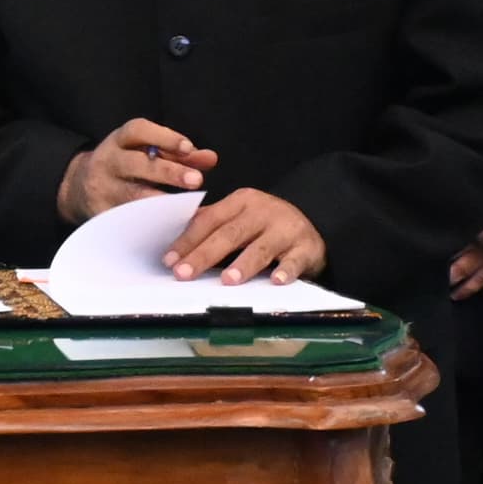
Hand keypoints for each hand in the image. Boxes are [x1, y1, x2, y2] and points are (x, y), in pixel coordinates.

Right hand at [60, 117, 214, 224]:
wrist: (77, 187)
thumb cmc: (125, 165)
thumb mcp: (144, 152)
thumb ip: (179, 154)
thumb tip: (210, 158)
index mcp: (119, 141)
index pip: (138, 130)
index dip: (164, 137)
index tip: (188, 148)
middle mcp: (107, 161)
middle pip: (136, 164)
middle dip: (168, 171)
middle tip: (197, 180)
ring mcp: (102, 189)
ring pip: (131, 195)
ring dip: (162, 201)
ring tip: (187, 208)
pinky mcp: (101, 215)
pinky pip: (127, 220)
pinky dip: (150, 224)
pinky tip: (172, 228)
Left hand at [163, 189, 327, 286]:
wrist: (314, 223)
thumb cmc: (265, 226)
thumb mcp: (239, 217)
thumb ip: (211, 226)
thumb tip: (173, 246)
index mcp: (241, 202)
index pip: (209, 220)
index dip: (187, 240)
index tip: (168, 260)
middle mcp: (262, 212)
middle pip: (229, 234)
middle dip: (204, 254)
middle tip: (183, 274)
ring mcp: (286, 229)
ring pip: (261, 248)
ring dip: (243, 264)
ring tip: (227, 281)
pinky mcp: (306, 247)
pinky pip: (294, 261)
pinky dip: (286, 271)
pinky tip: (276, 282)